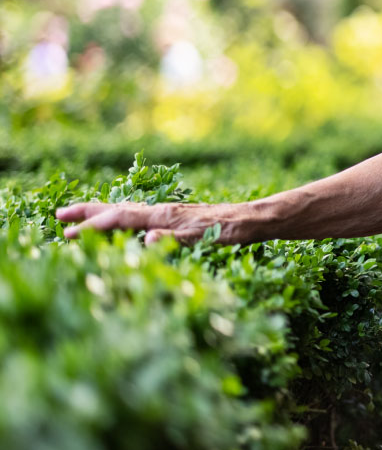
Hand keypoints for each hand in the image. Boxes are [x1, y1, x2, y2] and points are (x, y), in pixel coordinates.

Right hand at [55, 201, 239, 244]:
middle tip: (59, 215)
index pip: (119, 219)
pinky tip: (122, 227)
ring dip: (102, 215)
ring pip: (127, 212)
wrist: (253, 220)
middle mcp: (162, 212)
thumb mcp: (202, 238)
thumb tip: (146, 240)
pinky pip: (140, 219)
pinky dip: (121, 221)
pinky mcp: (176, 219)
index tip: (68, 233)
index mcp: (163, 216)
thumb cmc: (230, 230)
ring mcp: (168, 214)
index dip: (93, 226)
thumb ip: (173, 239)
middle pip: (117, 209)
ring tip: (82, 218)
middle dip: (88, 212)